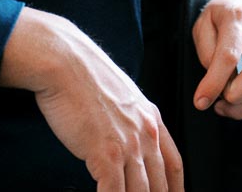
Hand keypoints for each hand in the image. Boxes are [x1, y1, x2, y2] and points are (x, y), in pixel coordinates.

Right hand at [0, 8, 183, 191]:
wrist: (66, 62)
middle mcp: (145, 133)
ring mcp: (128, 145)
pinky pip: (113, 191)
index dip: (176, 189)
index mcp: (151, 119)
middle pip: (160, 184)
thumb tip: (125, 141)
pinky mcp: (106, 153)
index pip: (174, 165)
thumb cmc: (84, 76)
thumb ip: (129, 121)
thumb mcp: (120, 97)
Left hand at [190, 0, 241, 119]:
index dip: (214, 84)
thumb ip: (206, 51)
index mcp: (239, 20)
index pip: (229, 56)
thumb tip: (215, 82)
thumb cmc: (229, 11)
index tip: (200, 101)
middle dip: (236, 99)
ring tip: (226, 106)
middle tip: (218, 101)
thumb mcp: (206, 20)